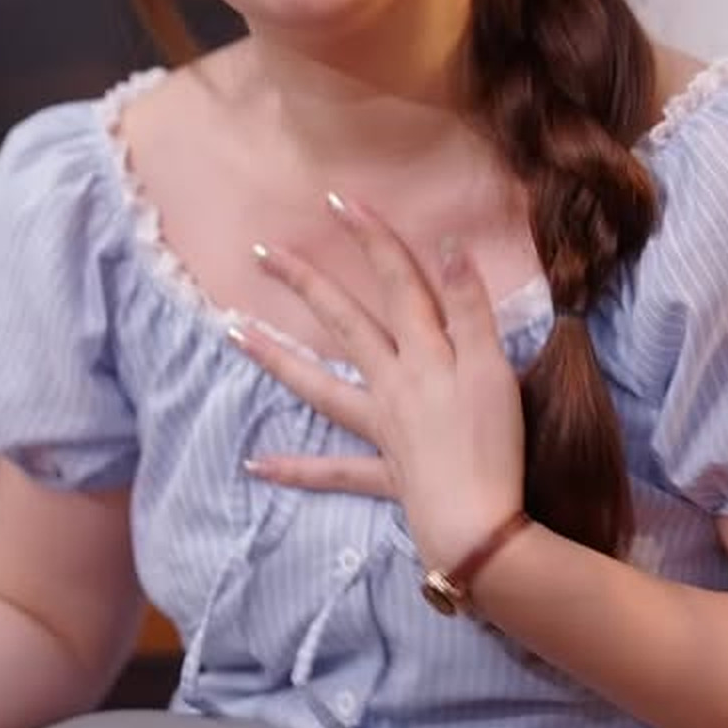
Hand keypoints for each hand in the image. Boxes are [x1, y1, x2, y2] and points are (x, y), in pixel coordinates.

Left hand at [227, 193, 526, 573]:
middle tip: (262, 252)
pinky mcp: (386, 475)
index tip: (339, 200)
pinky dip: (295, 469)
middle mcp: (393, 385)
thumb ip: (472, 308)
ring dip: (276, 358)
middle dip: (306, 282)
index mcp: (425, 356)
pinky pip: (333, 472)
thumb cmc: (495, 446)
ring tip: (232, 332)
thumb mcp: (494, 369)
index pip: (397, 282)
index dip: (372, 238)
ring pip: (320, 387)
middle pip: (344, 323)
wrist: (478, 527)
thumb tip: (450, 246)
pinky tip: (254, 464)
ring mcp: (382, 431)